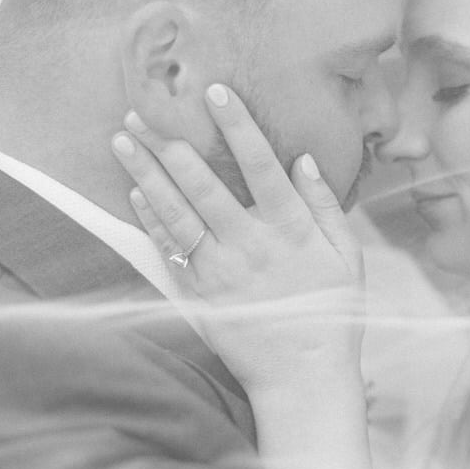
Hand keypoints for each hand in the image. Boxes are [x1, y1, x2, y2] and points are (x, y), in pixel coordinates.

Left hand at [111, 84, 364, 398]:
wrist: (302, 377)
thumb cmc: (332, 313)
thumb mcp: (347, 258)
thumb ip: (326, 207)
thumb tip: (305, 160)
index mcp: (290, 230)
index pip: (260, 165)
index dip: (238, 126)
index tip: (216, 91)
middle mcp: (250, 245)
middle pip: (203, 185)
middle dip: (171, 144)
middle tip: (143, 110)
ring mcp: (220, 271)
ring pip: (176, 213)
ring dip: (146, 174)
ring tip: (122, 141)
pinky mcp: (200, 295)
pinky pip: (169, 250)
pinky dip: (150, 219)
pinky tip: (134, 191)